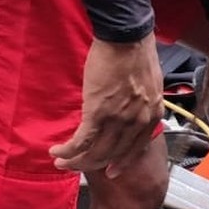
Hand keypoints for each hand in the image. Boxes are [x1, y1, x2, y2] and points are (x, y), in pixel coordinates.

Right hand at [49, 34, 163, 178]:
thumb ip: (140, 104)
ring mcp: (118, 119)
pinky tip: (57, 151)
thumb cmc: (137, 54)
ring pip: (96, 151)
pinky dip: (68, 149)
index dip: (121, 162)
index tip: (111, 170)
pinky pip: (82, 140)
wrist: (126, 38)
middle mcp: (137, 122)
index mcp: (152, 116)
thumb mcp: (149, 85)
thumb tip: (128, 111)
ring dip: (76, 160)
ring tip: (61, 162)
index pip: (136, 149)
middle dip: (92, 164)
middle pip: (113, 154)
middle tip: (76, 167)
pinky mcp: (98, 112)